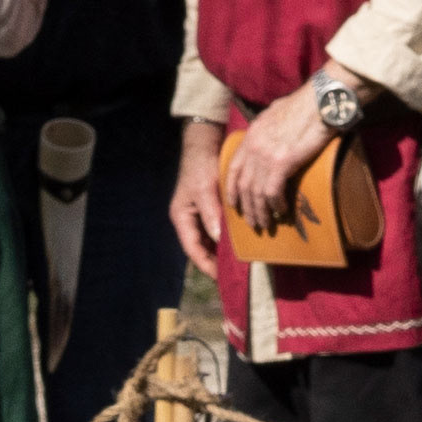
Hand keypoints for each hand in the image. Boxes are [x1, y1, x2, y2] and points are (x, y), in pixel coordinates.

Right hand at [172, 119, 227, 272]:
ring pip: (210, 240)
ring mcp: (200, 215)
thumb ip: (211, 214)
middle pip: (201, 248)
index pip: (193, 249)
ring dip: (222, 251)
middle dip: (215, 261)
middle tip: (234, 273)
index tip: (221, 277)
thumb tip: (219, 240)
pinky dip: (228, 237)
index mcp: (181, 218)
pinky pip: (218, 229)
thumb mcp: (205, 189)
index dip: (206, 265)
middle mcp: (189, 220)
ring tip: (239, 262)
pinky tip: (240, 242)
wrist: (205, 144)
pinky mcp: (211, 209)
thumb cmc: (201, 166)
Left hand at [221, 84, 341, 233]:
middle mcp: (254, 148)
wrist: (321, 100)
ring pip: (256, 193)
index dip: (232, 189)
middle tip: (252, 222)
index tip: (234, 204)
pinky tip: (281, 211)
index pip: (233, 169)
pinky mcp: (282, 162)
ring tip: (265, 224)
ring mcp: (266, 156)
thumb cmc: (305, 103)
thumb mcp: (275, 112)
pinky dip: (275, 204)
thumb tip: (270, 131)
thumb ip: (267, 126)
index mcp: (251, 136)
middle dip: (246, 207)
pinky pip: (272, 192)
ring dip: (260, 212)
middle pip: (243, 186)